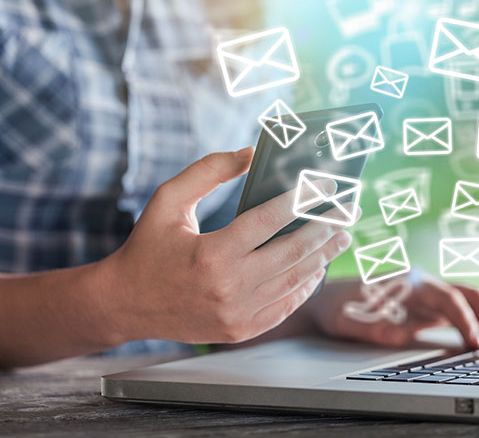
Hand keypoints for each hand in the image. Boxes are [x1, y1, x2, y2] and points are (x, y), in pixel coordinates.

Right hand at [99, 148, 353, 344]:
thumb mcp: (168, 200)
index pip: (270, 219)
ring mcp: (237, 313)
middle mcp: (228, 287)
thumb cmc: (148, 247)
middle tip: (348, 211)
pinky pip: (285, 306)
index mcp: (212, 253)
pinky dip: (305, 286)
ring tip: (341, 236)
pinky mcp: (240, 330)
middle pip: (293, 252)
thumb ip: (208, 171)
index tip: (326, 184)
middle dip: (326, 227)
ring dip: (323, 256)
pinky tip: (316, 268)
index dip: (303, 198)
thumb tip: (250, 152)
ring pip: (295, 281)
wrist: (125, 304)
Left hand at [309, 273, 478, 348]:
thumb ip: (379, 325)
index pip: (448, 298)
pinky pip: (460, 310)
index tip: (477, 343)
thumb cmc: (338, 306)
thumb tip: (404, 333)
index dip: (465, 320)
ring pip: (469, 299)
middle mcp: (423, 282)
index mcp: (408, 280)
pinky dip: (478, 323)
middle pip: (469, 293)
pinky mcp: (427, 306)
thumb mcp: (353, 318)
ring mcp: (427, 293)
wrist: (325, 299)